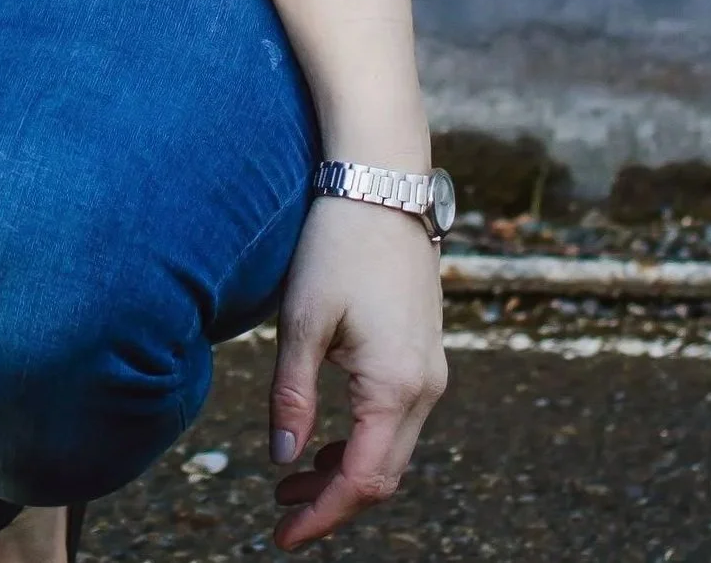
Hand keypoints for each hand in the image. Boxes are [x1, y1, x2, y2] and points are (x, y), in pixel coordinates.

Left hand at [267, 198, 446, 547]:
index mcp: (395, 385)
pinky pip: (399, 422)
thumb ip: (293, 395)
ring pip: (393, 451)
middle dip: (332, 501)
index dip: (322, 516)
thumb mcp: (303, 320)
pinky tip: (327, 440)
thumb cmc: (336, 244)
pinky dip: (363, 442)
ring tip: (292, 480)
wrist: (382, 184)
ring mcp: (431, 371)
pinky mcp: (426, 355)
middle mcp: (425, 387)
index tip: (281, 538)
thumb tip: (283, 459)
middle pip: (384, 476)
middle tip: (279, 513)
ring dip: (347, 472)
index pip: (363, 480)